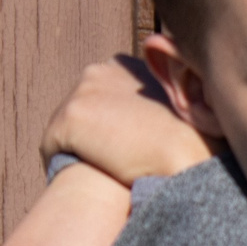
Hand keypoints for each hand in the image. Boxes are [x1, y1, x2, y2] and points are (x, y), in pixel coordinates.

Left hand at [42, 53, 215, 182]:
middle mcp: (102, 69)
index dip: (111, 125)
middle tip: (104, 166)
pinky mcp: (69, 117)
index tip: (121, 149)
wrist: (186, 159)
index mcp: (129, 65)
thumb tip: (150, 123)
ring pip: (66, 128)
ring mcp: (83, 90)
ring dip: (76, 150)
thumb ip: (159, 105)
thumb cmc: (196, 143)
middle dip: (91, 134)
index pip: (104, 95)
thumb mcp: (183, 109)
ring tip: (93, 176)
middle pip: (82, 108)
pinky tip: (80, 180)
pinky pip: (50, 146)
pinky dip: (60, 164)